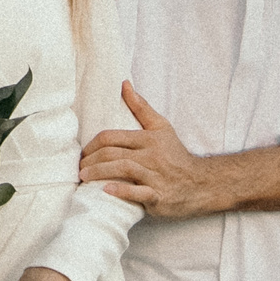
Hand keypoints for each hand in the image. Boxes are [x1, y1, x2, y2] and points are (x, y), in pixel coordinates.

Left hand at [79, 82, 215, 217]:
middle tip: (79, 167)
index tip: (83, 153)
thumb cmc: (175, 155)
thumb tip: (124, 84)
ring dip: (100, 172)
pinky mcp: (159, 196)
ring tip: (84, 177)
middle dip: (92, 160)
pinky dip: (122, 191)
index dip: (93, 144)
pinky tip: (106, 190)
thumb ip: (141, 107)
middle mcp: (151, 156)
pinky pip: (139, 193)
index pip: (113, 137)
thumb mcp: (161, 127)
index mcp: (148, 138)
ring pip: (124, 169)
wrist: (200, 183)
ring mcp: (156, 176)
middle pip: (114, 153)